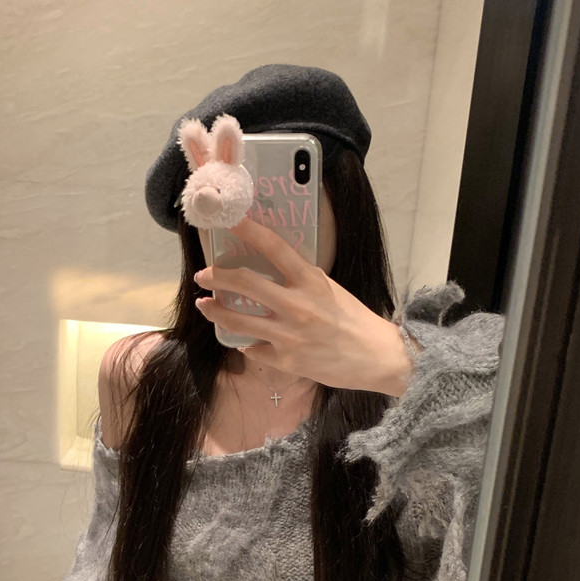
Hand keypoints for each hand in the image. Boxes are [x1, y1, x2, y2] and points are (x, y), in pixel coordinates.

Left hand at [192, 217, 416, 395]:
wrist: (375, 357)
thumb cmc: (353, 320)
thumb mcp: (328, 288)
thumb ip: (299, 279)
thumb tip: (269, 268)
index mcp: (311, 280)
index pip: (274, 247)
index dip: (248, 230)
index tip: (229, 220)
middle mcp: (297, 305)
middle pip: (245, 283)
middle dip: (217, 276)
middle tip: (204, 274)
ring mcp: (289, 335)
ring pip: (238, 320)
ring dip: (215, 311)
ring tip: (205, 305)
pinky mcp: (286, 361)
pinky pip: (253, 349)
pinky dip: (248, 344)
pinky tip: (245, 341)